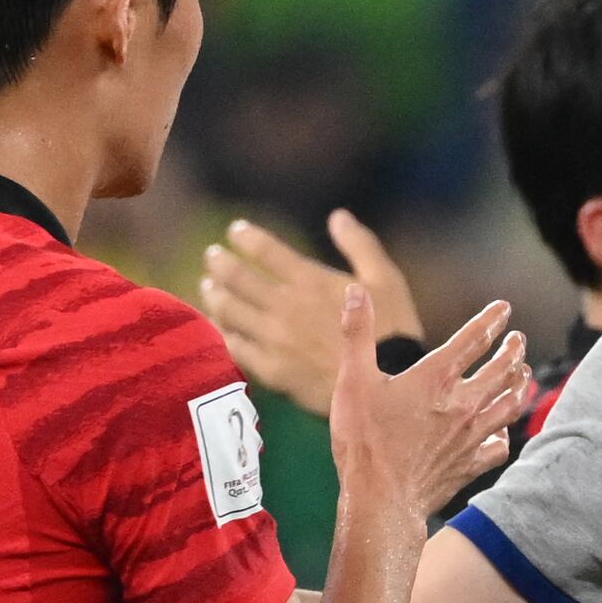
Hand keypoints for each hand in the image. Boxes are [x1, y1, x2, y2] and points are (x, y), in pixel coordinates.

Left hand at [202, 209, 420, 399]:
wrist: (387, 386)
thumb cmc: (392, 331)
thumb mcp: (386, 280)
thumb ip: (359, 245)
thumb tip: (338, 216)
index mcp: (310, 280)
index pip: (264, 249)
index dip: (244, 236)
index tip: (235, 231)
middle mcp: (286, 306)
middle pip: (237, 277)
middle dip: (219, 263)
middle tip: (213, 257)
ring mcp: (274, 339)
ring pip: (228, 310)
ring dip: (214, 295)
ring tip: (209, 288)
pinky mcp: (271, 370)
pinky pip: (234, 347)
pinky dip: (222, 332)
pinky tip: (219, 327)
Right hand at [339, 296, 525, 525]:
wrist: (381, 498)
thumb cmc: (365, 440)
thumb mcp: (353, 379)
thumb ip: (356, 334)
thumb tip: (356, 292)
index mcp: (436, 378)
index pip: (474, 339)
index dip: (491, 320)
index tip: (504, 309)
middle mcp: (462, 404)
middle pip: (501, 371)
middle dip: (513, 351)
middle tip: (519, 340)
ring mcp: (471, 436)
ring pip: (508, 406)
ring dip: (519, 387)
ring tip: (524, 375)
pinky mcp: (470, 464)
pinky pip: (498, 447)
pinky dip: (505, 436)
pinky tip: (503, 431)